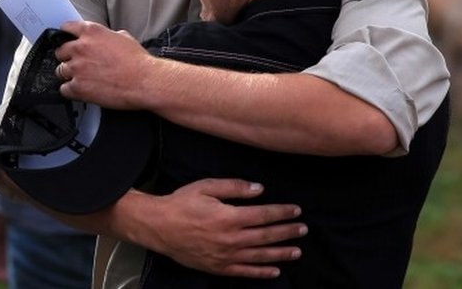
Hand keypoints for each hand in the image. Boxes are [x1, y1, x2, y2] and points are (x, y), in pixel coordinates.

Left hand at [54, 20, 154, 108]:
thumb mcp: (124, 37)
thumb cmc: (138, 62)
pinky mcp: (78, 87)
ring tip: (83, 79)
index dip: (67, 36)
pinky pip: (64, 89)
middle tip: (79, 64)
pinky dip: (71, 91)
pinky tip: (82, 91)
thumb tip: (104, 38)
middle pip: (60, 51)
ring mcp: (77, 68)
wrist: (145, 81)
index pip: (67, 28)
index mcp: (92, 32)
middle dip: (68, 58)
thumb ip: (107, 36)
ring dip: (70, 75)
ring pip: (60, 71)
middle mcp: (81, 47)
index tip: (68, 41)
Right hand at [126, 179, 305, 277]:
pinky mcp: (218, 267)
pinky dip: (261, 273)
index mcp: (229, 217)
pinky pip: (245, 272)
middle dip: (287, 232)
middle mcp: (231, 239)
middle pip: (266, 236)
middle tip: (303, 229)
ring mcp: (225, 256)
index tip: (296, 211)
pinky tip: (275, 271)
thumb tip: (259, 189)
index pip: (264, 215)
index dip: (282, 212)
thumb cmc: (181, 204)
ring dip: (281, 253)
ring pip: (260, 256)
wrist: (158, 227)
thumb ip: (234, 187)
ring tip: (297, 251)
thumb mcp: (206, 187)